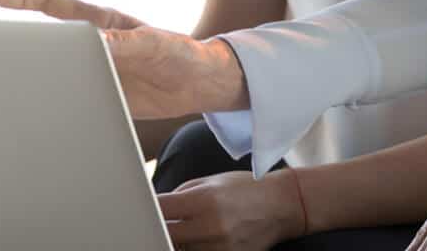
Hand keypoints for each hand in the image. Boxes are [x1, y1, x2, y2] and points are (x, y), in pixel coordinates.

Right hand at [0, 0, 246, 117]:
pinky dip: (55, 105)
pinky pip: (70, 99)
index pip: (55, 4)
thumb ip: (121, 44)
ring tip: (6, 88)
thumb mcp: (150, 45)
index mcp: (100, 24)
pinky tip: (41, 115)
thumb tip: (91, 43)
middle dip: (16, 44)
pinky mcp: (100, 95)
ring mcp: (93, 71)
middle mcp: (91, 46)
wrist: (199, 84)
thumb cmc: (179, 52)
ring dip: (35, 79)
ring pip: (54, 73)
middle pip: (45, 41)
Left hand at [157, 170, 305, 250]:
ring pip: (179, 249)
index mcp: (204, 200)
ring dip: (177, 240)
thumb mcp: (212, 182)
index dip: (146, 209)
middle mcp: (210, 226)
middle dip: (159, 227)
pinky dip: (193, 248)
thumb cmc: (247, 188)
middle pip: (164, 234)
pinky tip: (199, 239)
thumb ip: (181, 194)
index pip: (160, 208)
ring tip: (187, 229)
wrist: (283, 205)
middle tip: (158, 223)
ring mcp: (219, 248)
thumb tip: (156, 206)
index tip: (143, 209)